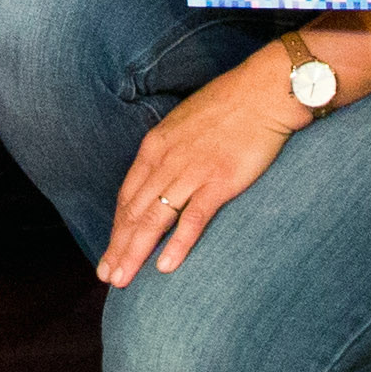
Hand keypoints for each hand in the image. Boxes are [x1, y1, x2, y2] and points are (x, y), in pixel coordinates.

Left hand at [98, 56, 308, 284]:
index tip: (110, 252)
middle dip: (118, 248)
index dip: (116, 228)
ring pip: (154, 220)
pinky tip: (164, 266)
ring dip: (135, 252)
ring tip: (123, 280)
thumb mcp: (184, 124)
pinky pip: (193, 218)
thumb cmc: (228, 105)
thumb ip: (169, 151)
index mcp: (155, 146)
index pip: (127, 196)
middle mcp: (167, 161)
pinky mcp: (219, 181)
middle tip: (107, 277)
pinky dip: (177, 244)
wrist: (263, 91)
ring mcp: (192, 172)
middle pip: (134, 212)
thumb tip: (160, 177)